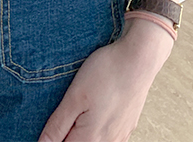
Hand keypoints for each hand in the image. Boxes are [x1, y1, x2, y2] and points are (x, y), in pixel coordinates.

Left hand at [37, 19, 173, 141]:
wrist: (140, 58)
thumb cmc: (106, 73)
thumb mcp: (74, 97)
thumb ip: (57, 126)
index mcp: (90, 139)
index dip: (52, 138)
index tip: (53, 124)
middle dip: (67, 134)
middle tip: (66, 112)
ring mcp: (120, 136)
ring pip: (94, 141)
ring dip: (82, 132)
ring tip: (80, 109)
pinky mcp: (128, 126)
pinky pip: (108, 137)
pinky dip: (97, 130)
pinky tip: (96, 112)